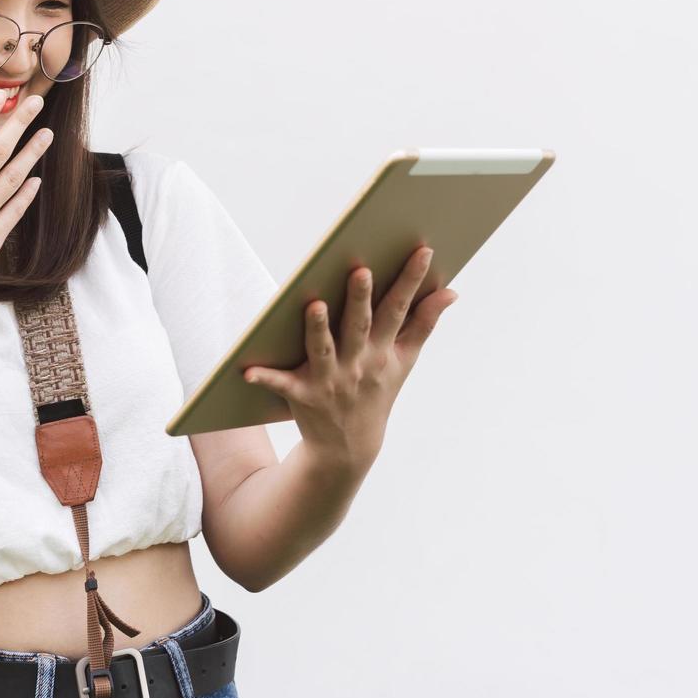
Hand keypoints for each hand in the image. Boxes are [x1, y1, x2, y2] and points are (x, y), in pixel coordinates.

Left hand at [242, 246, 459, 470]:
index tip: (423, 251)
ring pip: (322, 349)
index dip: (411, 280)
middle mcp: (358, 362)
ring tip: (314, 304)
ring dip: (317, 329)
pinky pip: (282, 384)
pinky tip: (247, 370)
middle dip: (360, 299)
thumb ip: (424, 324)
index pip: (399, 309)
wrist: (349, 447)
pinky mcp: (302, 395)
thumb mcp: (404, 361)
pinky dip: (265, 378)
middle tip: (360, 270)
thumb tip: (451, 292)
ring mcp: (330, 379)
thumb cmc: (376, 391)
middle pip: (359, 326)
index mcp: (383, 350)